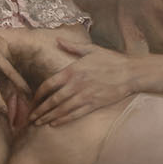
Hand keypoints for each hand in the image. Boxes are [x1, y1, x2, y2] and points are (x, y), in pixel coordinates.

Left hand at [31, 39, 145, 125]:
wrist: (131, 72)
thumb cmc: (111, 60)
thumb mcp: (91, 50)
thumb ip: (72, 47)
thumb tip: (58, 39)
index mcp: (73, 71)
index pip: (48, 85)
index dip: (38, 95)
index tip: (32, 101)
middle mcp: (76, 84)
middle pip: (52, 100)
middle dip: (39, 110)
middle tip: (30, 118)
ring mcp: (85, 95)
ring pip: (61, 109)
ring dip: (48, 117)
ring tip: (38, 123)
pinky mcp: (93, 104)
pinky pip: (74, 114)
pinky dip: (63, 120)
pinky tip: (54, 123)